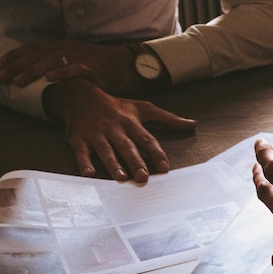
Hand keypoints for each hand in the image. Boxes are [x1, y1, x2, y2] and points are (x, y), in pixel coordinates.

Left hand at [0, 39, 143, 95]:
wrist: (124, 66)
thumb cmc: (98, 67)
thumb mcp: (73, 60)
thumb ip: (56, 63)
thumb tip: (35, 72)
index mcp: (62, 46)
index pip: (33, 48)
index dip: (15, 55)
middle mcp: (68, 48)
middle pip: (37, 55)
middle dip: (17, 65)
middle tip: (1, 77)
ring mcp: (80, 58)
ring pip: (51, 61)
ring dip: (32, 70)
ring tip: (18, 81)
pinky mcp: (92, 69)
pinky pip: (75, 69)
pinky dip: (61, 72)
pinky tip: (49, 78)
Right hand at [43, 79, 195, 182]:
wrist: (81, 96)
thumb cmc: (117, 106)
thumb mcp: (143, 108)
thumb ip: (168, 119)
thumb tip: (193, 124)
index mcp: (131, 123)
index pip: (147, 139)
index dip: (156, 153)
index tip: (165, 167)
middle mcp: (115, 129)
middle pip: (127, 147)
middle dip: (135, 161)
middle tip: (143, 176)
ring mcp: (97, 134)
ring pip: (106, 150)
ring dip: (113, 164)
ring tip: (121, 177)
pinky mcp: (79, 139)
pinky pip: (81, 152)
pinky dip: (84, 162)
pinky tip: (88, 173)